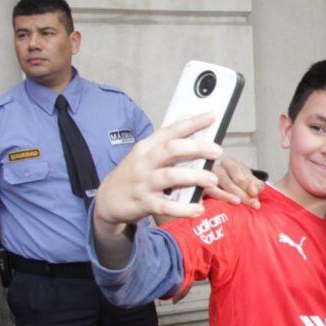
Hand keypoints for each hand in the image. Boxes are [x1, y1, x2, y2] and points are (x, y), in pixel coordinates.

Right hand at [94, 114, 222, 232]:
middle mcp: (144, 162)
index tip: (212, 116)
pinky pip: (166, 206)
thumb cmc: (135, 174)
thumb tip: (197, 134)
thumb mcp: (145, 155)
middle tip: (218, 151)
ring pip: (170, 176)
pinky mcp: (144, 203)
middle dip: (197, 148)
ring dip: (194, 177)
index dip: (192, 122)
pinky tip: (198, 209)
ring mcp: (143, 183)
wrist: (107, 199)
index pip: (170, 130)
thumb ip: (168, 147)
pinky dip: (183, 208)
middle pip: (171, 149)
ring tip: (212, 179)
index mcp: (147, 147)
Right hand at [203, 156, 264, 208]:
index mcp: (228, 163)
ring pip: (215, 188)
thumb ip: (255, 184)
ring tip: (238, 202)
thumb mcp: (248, 179)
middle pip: (228, 182)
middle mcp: (216, 169)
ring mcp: (205, 180)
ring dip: (227, 197)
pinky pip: (204, 195)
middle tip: (253, 204)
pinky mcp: (200, 190)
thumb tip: (256, 190)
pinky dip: (209, 200)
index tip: (255, 194)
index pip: (238, 172)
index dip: (248, 184)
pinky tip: (217, 205)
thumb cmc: (235, 180)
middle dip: (242, 194)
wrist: (221, 185)